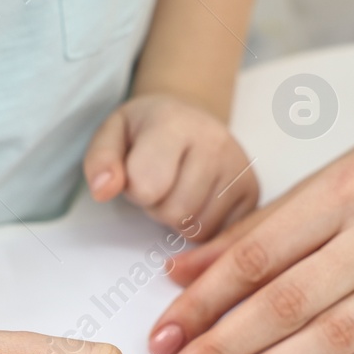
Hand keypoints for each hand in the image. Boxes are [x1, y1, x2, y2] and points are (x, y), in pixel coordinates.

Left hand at [83, 94, 257, 237]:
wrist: (188, 118)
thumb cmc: (145, 132)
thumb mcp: (111, 135)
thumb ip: (100, 161)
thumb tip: (104, 190)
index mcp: (174, 122)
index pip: (147, 186)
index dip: (134, 189)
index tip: (137, 172)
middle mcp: (214, 141)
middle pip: (175, 212)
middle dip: (158, 207)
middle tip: (159, 183)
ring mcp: (239, 167)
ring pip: (198, 228)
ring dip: (179, 219)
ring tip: (178, 190)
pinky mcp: (253, 191)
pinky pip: (220, 235)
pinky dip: (202, 227)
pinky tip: (199, 200)